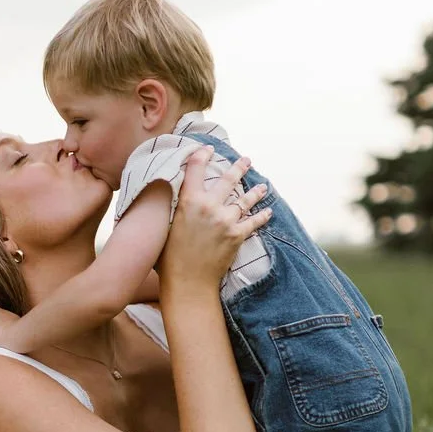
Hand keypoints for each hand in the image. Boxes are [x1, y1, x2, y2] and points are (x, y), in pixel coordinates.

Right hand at [159, 146, 271, 297]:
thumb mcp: (164, 225)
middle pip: (228, 180)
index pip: (196, 169)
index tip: (209, 150)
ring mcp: (226, 220)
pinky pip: (254, 221)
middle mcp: (209, 206)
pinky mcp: (237, 235)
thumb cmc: (168, 256)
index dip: (202, 156)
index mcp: (189, 201)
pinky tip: (268, 211)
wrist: (187, 281)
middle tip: (246, 160)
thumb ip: (172, 207)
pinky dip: (262, 216)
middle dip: (239, 167)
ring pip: (244, 200)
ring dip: (255, 191)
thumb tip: (170, 193)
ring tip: (262, 185)